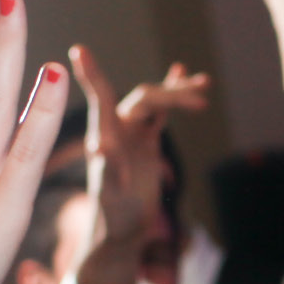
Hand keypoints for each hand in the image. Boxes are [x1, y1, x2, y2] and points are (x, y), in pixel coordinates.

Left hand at [68, 46, 209, 283]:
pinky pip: (161, 111)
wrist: (120, 232)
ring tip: (204, 85)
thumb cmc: (112, 219)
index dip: (92, 75)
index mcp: (104, 136)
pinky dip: (174, 96)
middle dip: (173, 95)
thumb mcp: (111, 197)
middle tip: (203, 101)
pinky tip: (187, 76)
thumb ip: (109, 171)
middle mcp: (117, 129)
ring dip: (178, 91)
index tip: (79, 51)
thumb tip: (101, 147)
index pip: (101, 98)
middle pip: (145, 98)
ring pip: (155, 101)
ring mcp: (132, 133)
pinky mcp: (145, 142)